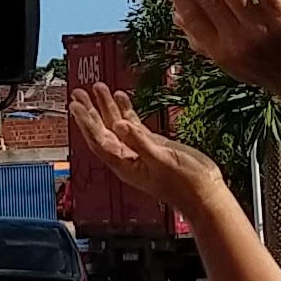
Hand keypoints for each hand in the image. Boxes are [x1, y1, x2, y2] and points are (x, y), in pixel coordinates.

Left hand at [69, 81, 222, 213]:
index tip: (75, 105)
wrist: (205, 193)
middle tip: (78, 92)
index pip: (99, 141)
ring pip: (117, 126)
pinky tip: (123, 96)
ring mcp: (139, 151)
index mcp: (125, 165)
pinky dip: (127, 110)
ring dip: (107, 107)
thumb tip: (119, 124)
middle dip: (90, 111)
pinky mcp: (152, 145)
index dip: (85, 123)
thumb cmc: (184, 183)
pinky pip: (134, 125)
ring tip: (98, 87)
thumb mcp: (162, 160)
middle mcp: (127, 158)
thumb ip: (141, 142)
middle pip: (102, 131)